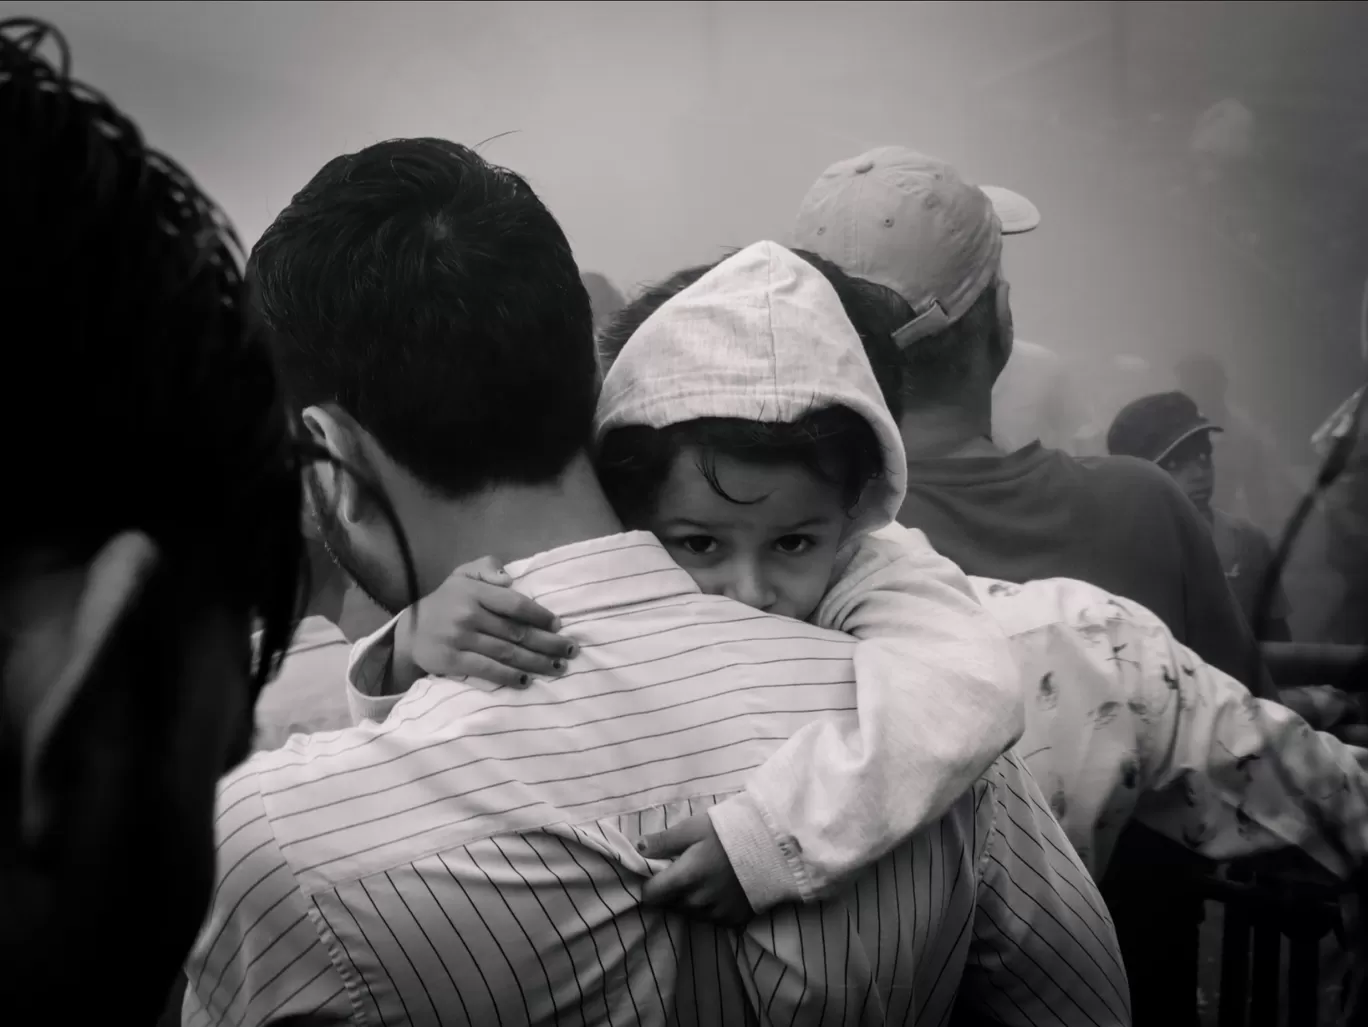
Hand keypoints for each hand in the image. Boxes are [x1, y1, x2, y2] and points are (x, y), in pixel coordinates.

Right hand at [396, 556, 575, 690]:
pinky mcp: (451, 660)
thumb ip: (487, 567)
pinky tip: (526, 680)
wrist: (410, 632)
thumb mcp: (463, 574)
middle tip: (570, 650)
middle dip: (548, 643)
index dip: (540, 616)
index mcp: (475, 591)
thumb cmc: (447, 601)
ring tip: (558, 668)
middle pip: (517, 632)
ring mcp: (459, 638)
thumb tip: (509, 578)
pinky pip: (486, 670)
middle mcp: (468, 614)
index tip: (559, 625)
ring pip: (507, 653)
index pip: (515, 604)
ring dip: (536, 662)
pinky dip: (508, 677)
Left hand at [637, 814, 754, 926]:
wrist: (774, 845)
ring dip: (689, 900)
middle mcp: (698, 902)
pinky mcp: (734, 920)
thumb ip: (663, 841)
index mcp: (685, 878)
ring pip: (690, 913)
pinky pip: (711, 919)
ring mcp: (717, 913)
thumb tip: (638, 848)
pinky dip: (709, 907)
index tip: (658, 872)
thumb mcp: (693, 828)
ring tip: (703, 878)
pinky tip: (719, 889)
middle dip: (671, 890)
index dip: (650, 884)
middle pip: (670, 904)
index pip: (651, 896)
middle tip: (684, 870)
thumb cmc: (730, 831)